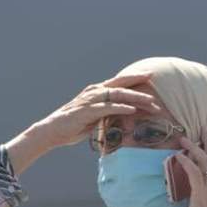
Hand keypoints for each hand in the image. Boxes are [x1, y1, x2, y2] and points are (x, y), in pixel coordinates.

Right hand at [7, 73, 162, 172]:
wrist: (53, 131)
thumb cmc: (75, 125)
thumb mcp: (96, 117)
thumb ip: (109, 112)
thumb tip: (124, 116)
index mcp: (97, 92)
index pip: (119, 82)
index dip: (134, 78)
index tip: (150, 75)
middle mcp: (94, 92)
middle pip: (120, 84)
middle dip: (138, 80)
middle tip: (153, 77)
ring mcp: (90, 100)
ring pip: (117, 95)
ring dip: (135, 97)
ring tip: (150, 101)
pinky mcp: (87, 111)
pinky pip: (107, 108)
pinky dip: (120, 108)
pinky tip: (132, 110)